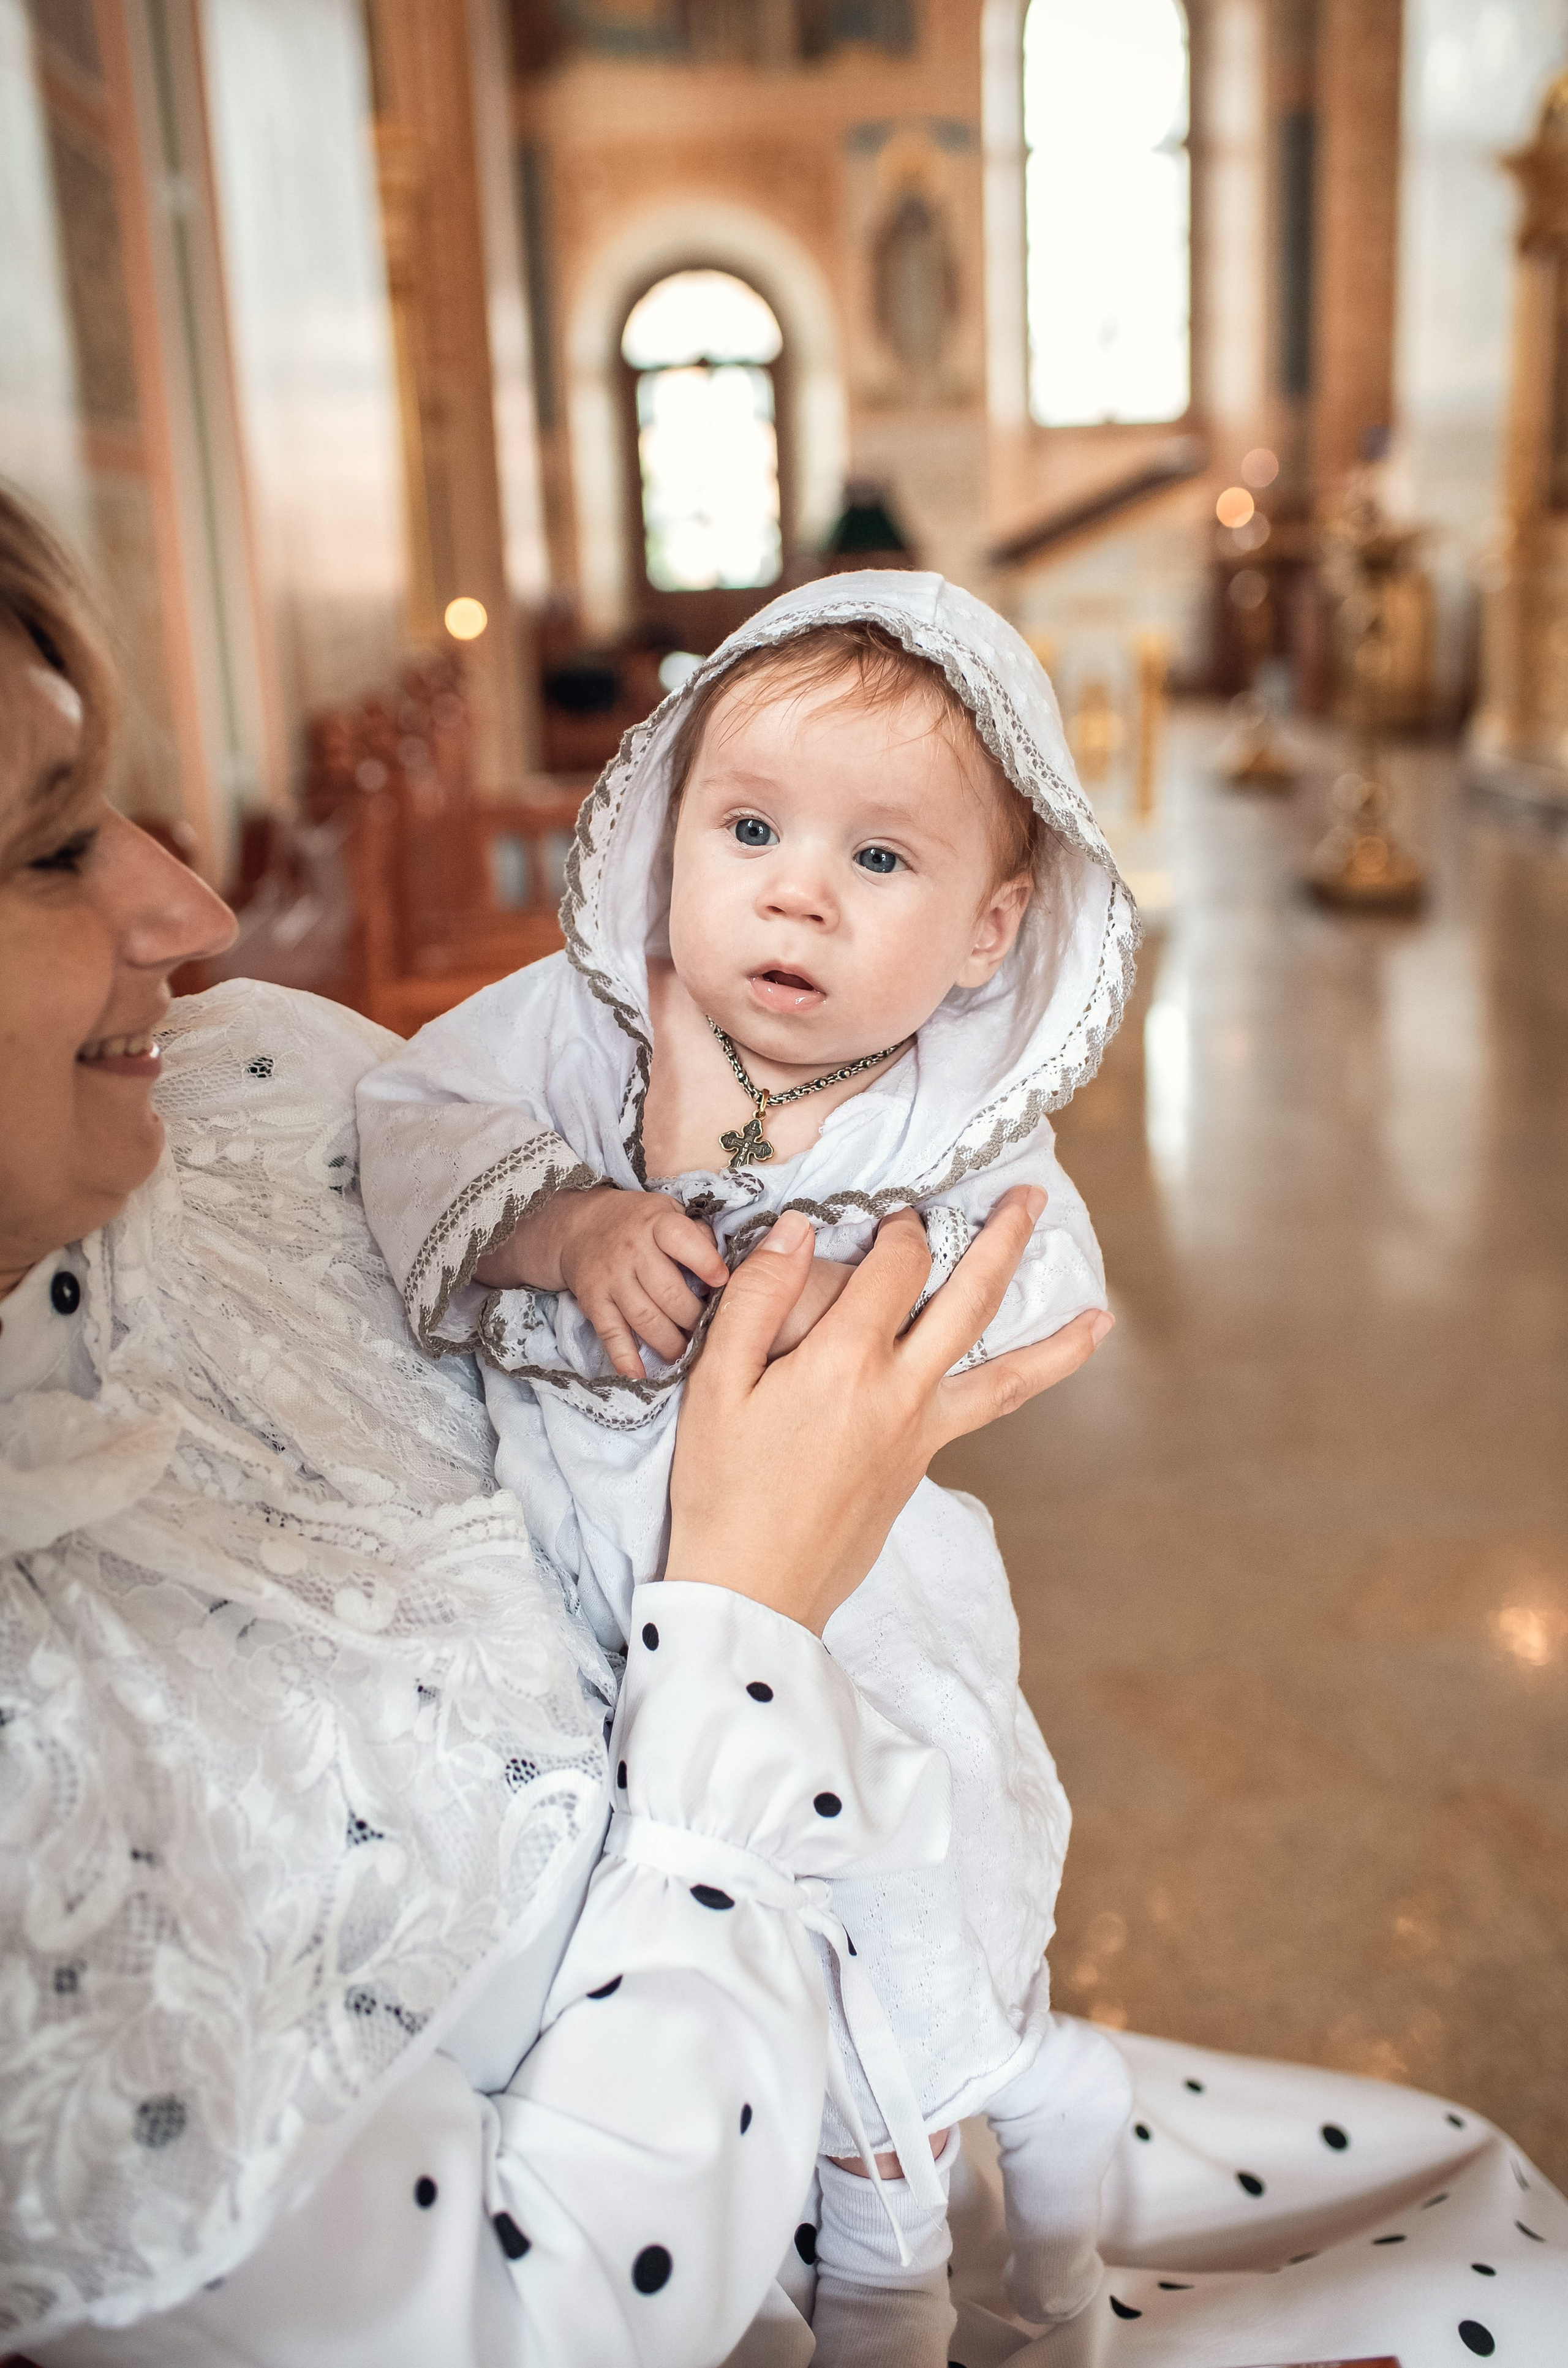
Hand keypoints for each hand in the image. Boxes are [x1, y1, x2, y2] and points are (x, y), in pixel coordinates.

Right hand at [475, 1185, 729, 1378]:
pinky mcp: (593, 1301)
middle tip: (710, 1334)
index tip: (723, 1282)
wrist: (580, 1226)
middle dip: (693, 1318)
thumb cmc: (639, 1223)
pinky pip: (609, 1332)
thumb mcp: (670, 1211)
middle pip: (667, 1291)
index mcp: (656, 1223)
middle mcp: (632, 1250)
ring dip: (669, 1342)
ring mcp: (611, 1278)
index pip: (680, 1239)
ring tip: (686, 1355)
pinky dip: (624, 1356)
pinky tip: (640, 1374)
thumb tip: (730, 1269)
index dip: (704, 1261)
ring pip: (644, 1317)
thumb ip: (699, 1235)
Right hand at [668, 1190, 1112, 1633]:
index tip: (897, 1214)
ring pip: (1007, 1374)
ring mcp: (921, 1433)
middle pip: (971, 1301)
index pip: (898, 1267)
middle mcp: (900, 1392)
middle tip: (1032, 1197)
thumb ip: (758, 1297)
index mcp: (845, 1362)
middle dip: (1005, 1241)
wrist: (753, 1590)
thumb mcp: (715, 1384)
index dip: (901, 1228)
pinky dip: (1022, 1387)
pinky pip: (985, 1412)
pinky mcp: (923, 1466)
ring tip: (1101, 1315)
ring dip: (1056, 1338)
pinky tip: (1033, 1376)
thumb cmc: (721, 1487)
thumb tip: (795, 1228)